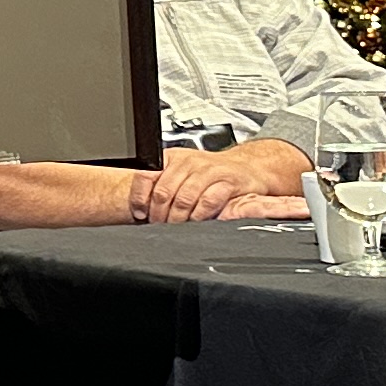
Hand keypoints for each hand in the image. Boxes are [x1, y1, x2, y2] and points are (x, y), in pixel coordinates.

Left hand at [136, 146, 294, 221]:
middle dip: (158, 215)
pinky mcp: (228, 181)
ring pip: (184, 198)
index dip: (139, 198)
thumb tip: (138, 209)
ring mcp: (209, 170)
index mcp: (172, 157)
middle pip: (164, 191)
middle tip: (159, 226)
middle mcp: (189, 161)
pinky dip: (199, 216)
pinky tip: (196, 222)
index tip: (140, 214)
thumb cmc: (211, 175)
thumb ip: (160, 186)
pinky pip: (208, 201)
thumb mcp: (182, 174)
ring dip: (177, 218)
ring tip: (176, 227)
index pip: (146, 175)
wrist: (248, 168)